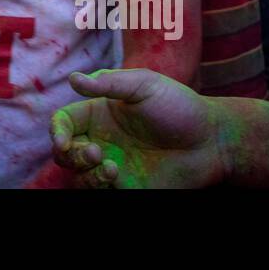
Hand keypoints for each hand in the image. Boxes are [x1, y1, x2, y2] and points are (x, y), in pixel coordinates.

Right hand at [49, 69, 225, 187]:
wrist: (212, 142)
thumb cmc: (180, 106)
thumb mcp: (144, 84)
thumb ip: (108, 83)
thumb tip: (73, 78)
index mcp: (99, 113)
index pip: (63, 122)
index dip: (57, 130)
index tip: (63, 140)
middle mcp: (101, 140)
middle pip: (63, 153)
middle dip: (70, 154)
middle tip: (96, 152)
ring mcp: (112, 166)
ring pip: (77, 177)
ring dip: (85, 173)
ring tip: (110, 166)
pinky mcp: (125, 187)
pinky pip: (97, 191)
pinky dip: (97, 185)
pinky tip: (116, 175)